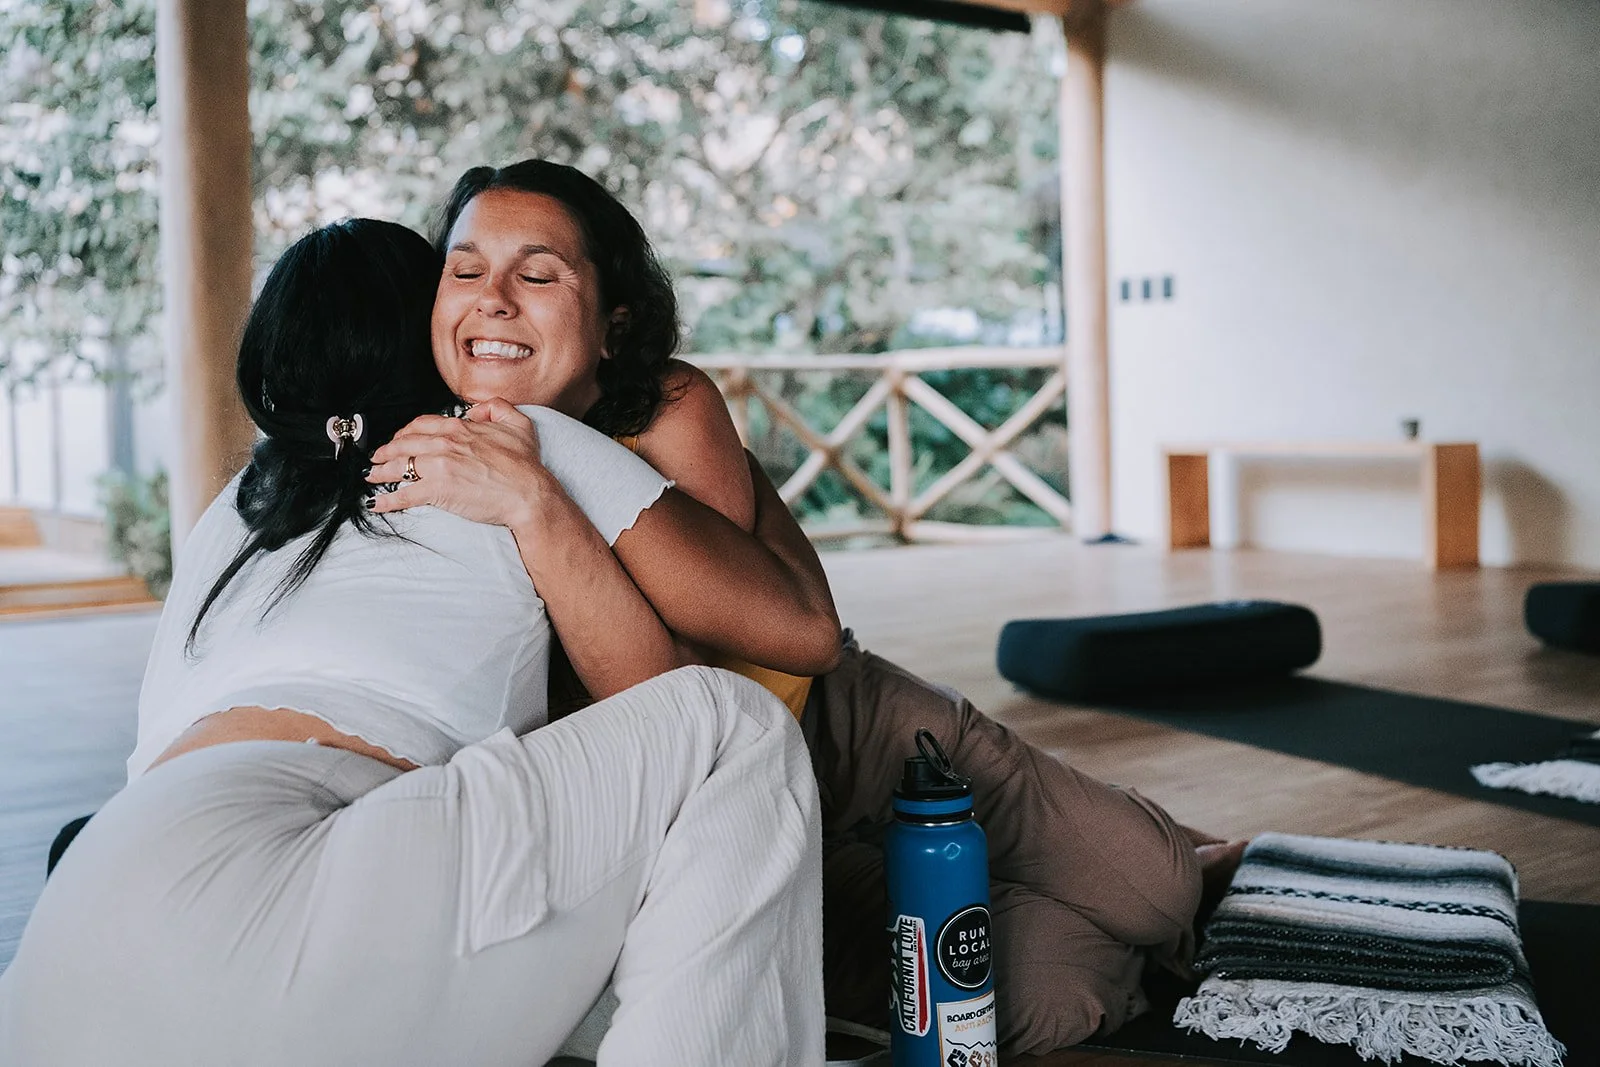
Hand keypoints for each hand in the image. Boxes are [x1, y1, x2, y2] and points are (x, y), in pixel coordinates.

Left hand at [366, 398, 549, 527]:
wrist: (529, 494)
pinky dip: (387, 500)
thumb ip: (496, 407)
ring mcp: (438, 467)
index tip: (399, 439)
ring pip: (399, 466)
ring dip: (380, 472)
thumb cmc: (526, 465)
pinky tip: (377, 503)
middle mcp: (444, 444)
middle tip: (377, 458)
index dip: (406, 433)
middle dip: (386, 451)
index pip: (421, 425)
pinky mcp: (437, 491)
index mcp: (460, 428)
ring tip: (371, 477)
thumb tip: (475, 410)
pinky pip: (404, 494)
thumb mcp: (519, 424)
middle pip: (404, 444)